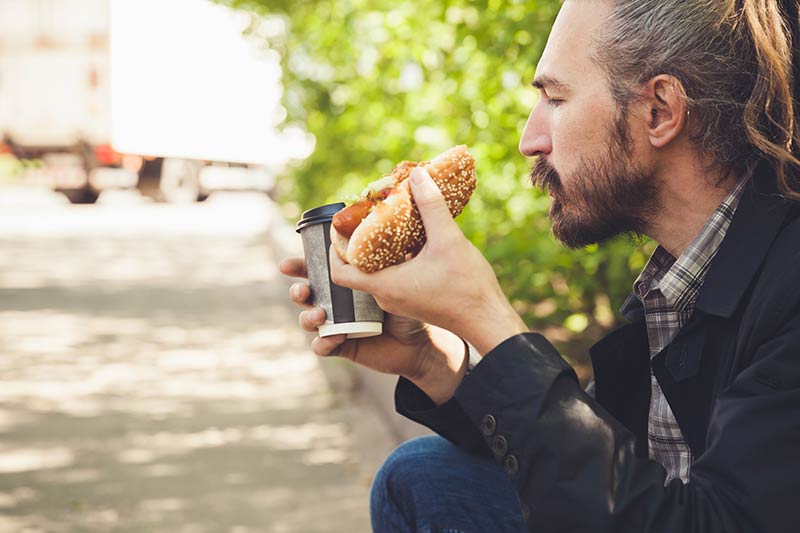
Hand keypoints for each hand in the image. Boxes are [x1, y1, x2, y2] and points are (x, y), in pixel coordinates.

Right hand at [279, 257, 466, 402]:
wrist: (421, 343)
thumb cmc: (410, 306)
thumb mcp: (400, 278)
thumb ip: (393, 257)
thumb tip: (393, 226)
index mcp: (345, 282)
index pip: (315, 270)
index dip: (297, 267)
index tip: (286, 266)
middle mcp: (336, 302)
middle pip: (304, 294)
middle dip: (296, 291)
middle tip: (303, 291)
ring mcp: (336, 325)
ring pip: (307, 320)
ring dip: (307, 317)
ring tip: (321, 315)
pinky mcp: (341, 346)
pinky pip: (320, 346)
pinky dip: (322, 343)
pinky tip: (333, 338)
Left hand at [329, 167, 527, 354]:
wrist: (488, 320)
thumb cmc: (467, 286)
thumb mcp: (448, 240)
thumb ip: (431, 206)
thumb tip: (417, 175)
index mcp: (385, 285)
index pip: (339, 272)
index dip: (334, 249)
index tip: (342, 226)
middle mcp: (386, 296)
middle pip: (356, 268)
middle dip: (358, 241)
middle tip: (367, 215)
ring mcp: (399, 300)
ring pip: (375, 272)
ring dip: (376, 249)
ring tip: (387, 222)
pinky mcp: (412, 300)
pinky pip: (392, 277)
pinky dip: (392, 258)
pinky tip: (408, 239)